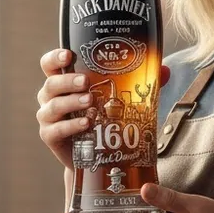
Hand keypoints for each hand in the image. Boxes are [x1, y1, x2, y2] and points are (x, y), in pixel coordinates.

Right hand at [37, 48, 169, 171]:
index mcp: (64, 83)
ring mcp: (49, 118)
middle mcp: (52, 98)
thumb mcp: (120, 100)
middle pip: (51, 84)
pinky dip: (71, 126)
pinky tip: (86, 123)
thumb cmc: (104, 121)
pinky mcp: (50, 137)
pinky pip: (56, 129)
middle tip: (86, 81)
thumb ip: (138, 84)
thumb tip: (164, 70)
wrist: (97, 157)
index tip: (69, 55)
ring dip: (71, 102)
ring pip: (52, 106)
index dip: (55, 57)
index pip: (50, 65)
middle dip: (67, 81)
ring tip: (89, 101)